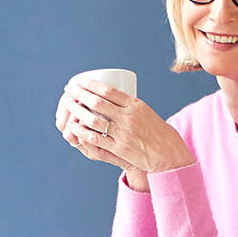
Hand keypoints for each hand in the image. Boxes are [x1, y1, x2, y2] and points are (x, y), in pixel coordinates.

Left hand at [54, 75, 193, 188]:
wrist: (169, 155)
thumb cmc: (158, 133)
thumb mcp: (146, 113)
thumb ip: (128, 107)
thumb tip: (108, 98)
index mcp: (136, 105)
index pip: (109, 90)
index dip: (91, 85)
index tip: (80, 82)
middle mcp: (129, 117)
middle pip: (98, 103)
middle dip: (80, 94)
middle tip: (69, 90)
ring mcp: (123, 134)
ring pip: (94, 120)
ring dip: (77, 111)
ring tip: (68, 106)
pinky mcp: (119, 148)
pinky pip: (96, 139)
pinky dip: (82, 132)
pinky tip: (74, 127)